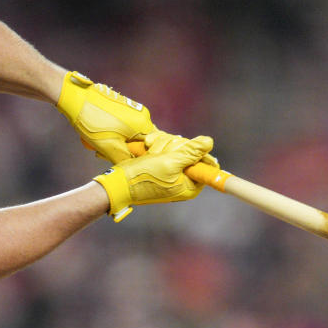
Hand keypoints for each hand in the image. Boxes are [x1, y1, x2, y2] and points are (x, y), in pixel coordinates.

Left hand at [56, 71, 156, 162]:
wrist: (76, 98)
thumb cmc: (93, 122)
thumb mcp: (109, 147)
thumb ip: (125, 159)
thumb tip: (133, 167)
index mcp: (143, 124)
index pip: (150, 147)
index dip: (137, 157)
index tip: (124, 162)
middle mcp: (142, 114)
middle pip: (139, 140)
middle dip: (125, 150)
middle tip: (106, 154)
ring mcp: (132, 108)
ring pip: (130, 133)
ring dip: (118, 142)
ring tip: (98, 144)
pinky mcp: (123, 105)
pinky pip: (124, 125)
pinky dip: (114, 132)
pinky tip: (98, 134)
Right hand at [94, 133, 214, 221]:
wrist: (117, 182)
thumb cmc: (142, 177)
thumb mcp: (169, 163)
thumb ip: (191, 153)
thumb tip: (209, 143)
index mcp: (190, 184)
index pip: (207, 163)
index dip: (198, 152)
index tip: (186, 148)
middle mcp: (183, 177)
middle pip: (191, 150)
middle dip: (173, 146)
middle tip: (160, 155)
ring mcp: (171, 170)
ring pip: (176, 145)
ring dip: (162, 144)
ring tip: (150, 153)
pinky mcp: (161, 162)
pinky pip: (165, 145)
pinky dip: (155, 144)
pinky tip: (147, 148)